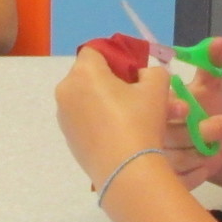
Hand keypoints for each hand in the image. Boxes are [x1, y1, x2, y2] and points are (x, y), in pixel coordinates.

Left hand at [56, 48, 175, 186]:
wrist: (126, 171)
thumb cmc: (140, 122)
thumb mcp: (157, 88)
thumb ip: (152, 72)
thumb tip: (143, 75)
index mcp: (83, 72)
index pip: (96, 50)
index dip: (117, 56)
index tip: (135, 71)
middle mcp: (66, 90)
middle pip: (89, 75)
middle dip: (112, 80)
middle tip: (136, 93)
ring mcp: (64, 116)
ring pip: (86, 98)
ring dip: (106, 101)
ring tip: (132, 116)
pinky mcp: (68, 138)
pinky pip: (84, 119)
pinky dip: (99, 120)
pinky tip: (120, 133)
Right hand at [162, 36, 221, 184]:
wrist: (214, 139)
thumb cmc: (207, 107)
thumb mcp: (210, 83)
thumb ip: (213, 64)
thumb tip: (220, 42)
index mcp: (149, 104)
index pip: (153, 107)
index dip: (171, 108)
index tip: (192, 107)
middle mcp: (144, 131)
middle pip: (164, 136)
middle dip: (196, 132)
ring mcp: (152, 158)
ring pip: (172, 160)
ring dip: (199, 153)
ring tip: (219, 146)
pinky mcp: (165, 178)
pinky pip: (179, 179)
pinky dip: (198, 171)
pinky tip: (212, 161)